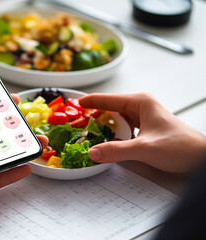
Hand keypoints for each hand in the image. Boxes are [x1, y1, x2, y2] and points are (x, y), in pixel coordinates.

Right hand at [79, 92, 205, 173]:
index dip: (89, 101)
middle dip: (93, 114)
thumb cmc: (180, 147)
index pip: (108, 98)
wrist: (199, 158)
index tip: (73, 103)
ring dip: (102, 124)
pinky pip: (122, 126)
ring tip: (85, 130)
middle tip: (75, 122)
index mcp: (140, 102)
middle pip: (110, 107)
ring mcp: (143, 116)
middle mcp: (140, 106)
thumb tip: (92, 153)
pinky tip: (104, 139)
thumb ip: (117, 151)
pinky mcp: (144, 128)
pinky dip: (112, 132)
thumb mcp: (145, 149)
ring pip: (116, 117)